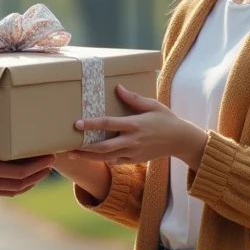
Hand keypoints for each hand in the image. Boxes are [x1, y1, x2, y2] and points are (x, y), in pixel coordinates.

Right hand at [0, 88, 55, 197]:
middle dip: (37, 175)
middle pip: (20, 184)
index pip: (18, 173)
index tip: (49, 158)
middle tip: (50, 163)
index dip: (37, 166)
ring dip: (28, 183)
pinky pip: (2, 192)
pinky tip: (20, 179)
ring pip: (12, 191)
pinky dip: (14, 187)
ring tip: (40, 172)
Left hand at [67, 85, 206, 167]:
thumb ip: (134, 98)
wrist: (180, 140)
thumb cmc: (166, 119)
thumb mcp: (152, 105)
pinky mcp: (135, 160)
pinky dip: (103, 160)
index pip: (108, 124)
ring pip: (107, 157)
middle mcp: (132, 141)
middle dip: (85, 147)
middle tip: (68, 145)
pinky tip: (91, 158)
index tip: (77, 124)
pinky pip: (115, 162)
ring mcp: (133, 153)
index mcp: (135, 125)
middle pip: (104, 147)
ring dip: (89, 157)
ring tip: (73, 154)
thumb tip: (118, 88)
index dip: (91, 124)